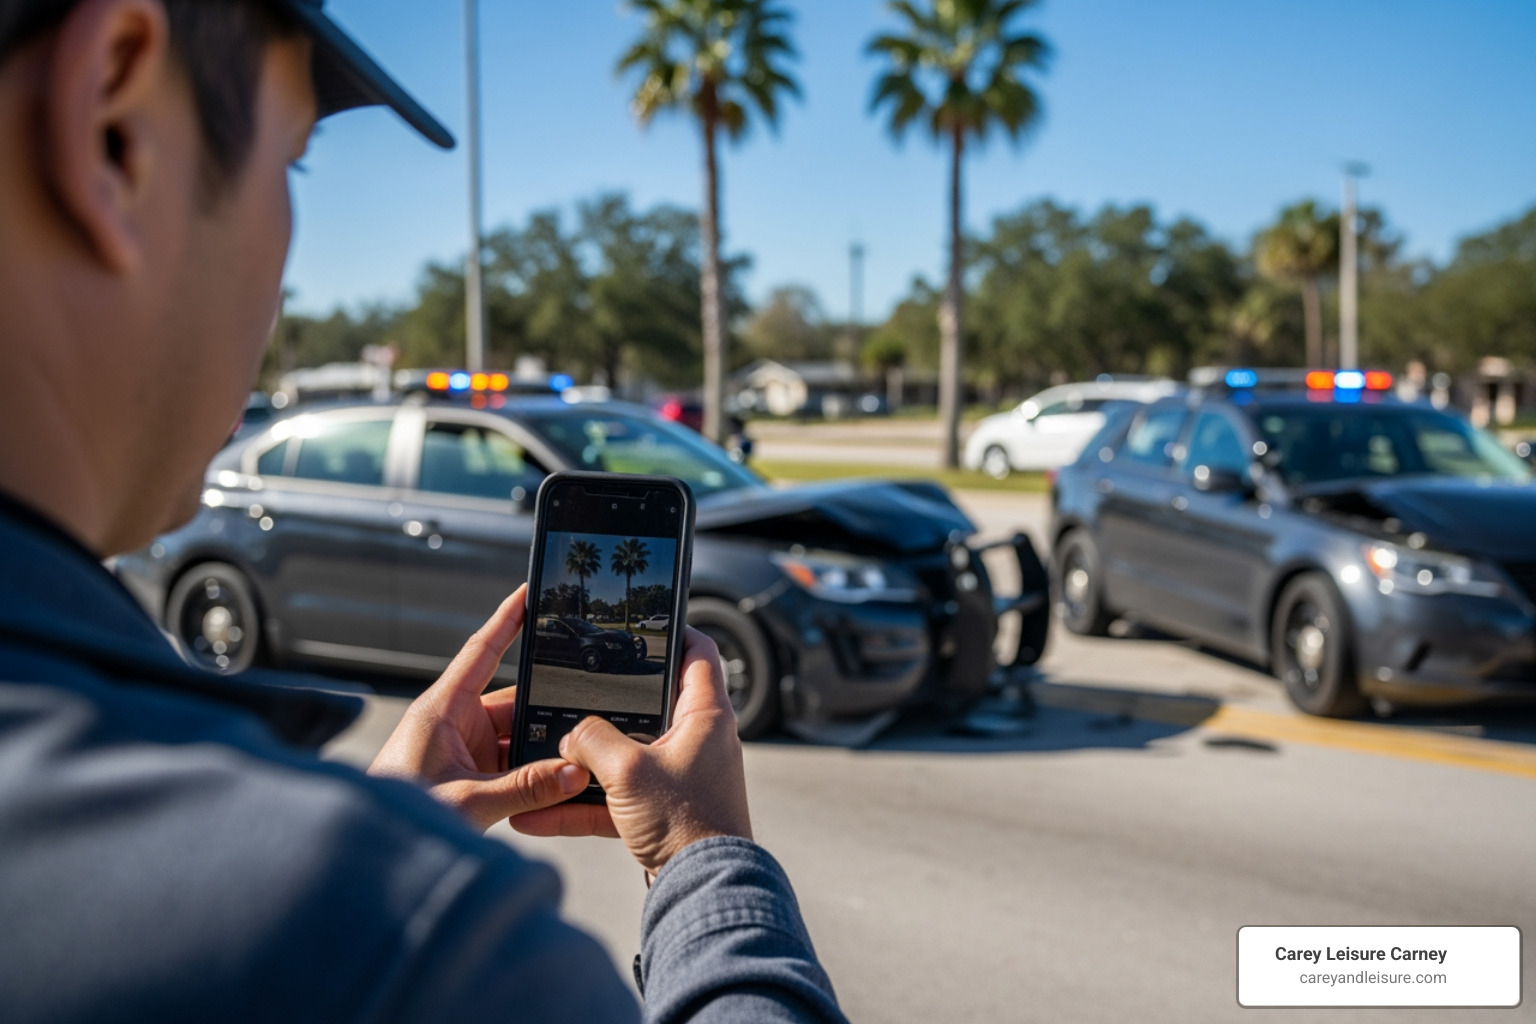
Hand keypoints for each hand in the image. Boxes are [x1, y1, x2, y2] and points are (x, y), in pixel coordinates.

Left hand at [368, 585, 598, 833]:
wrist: (371, 855)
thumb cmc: (400, 814)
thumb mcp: (469, 801)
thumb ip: (525, 788)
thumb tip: (573, 771)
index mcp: (442, 709)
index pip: (482, 651)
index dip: (507, 619)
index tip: (530, 593)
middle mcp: (453, 722)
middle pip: (512, 701)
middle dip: (545, 710)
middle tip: (583, 716)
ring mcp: (462, 747)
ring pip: (515, 735)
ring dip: (539, 748)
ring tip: (572, 759)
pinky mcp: (468, 773)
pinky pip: (510, 762)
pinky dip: (532, 771)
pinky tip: (554, 782)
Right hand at [515, 627, 752, 875]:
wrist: (700, 890)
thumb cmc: (686, 824)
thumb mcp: (627, 770)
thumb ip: (591, 740)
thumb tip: (569, 736)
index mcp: (705, 716)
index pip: (698, 652)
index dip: (674, 631)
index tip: (643, 625)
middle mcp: (697, 741)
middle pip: (651, 705)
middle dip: (606, 706)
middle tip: (572, 693)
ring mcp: (679, 777)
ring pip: (625, 757)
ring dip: (584, 764)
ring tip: (542, 762)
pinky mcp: (663, 811)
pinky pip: (617, 799)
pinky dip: (582, 806)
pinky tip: (538, 815)